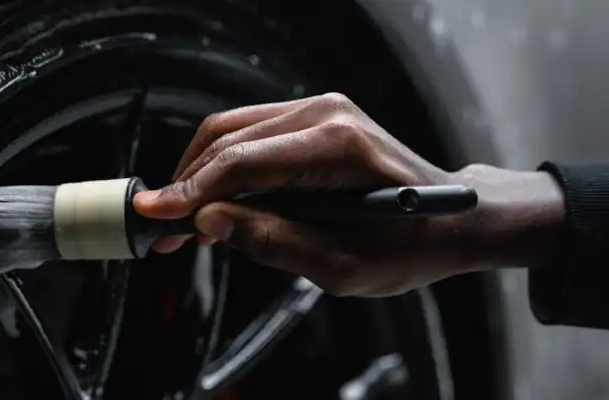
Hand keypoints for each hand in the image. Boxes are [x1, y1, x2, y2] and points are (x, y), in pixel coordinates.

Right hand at [133, 93, 564, 296]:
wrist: (453, 219)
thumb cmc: (410, 245)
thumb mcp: (343, 266)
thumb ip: (273, 242)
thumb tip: (208, 224)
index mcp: (335, 146)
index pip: (240, 161)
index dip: (190, 191)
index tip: (154, 217)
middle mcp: (325, 114)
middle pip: (226, 137)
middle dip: (186, 183)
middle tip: (162, 230)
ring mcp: (321, 110)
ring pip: (232, 130)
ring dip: (200, 174)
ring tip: (182, 222)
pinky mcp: (316, 119)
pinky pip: (252, 134)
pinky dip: (224, 166)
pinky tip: (215, 202)